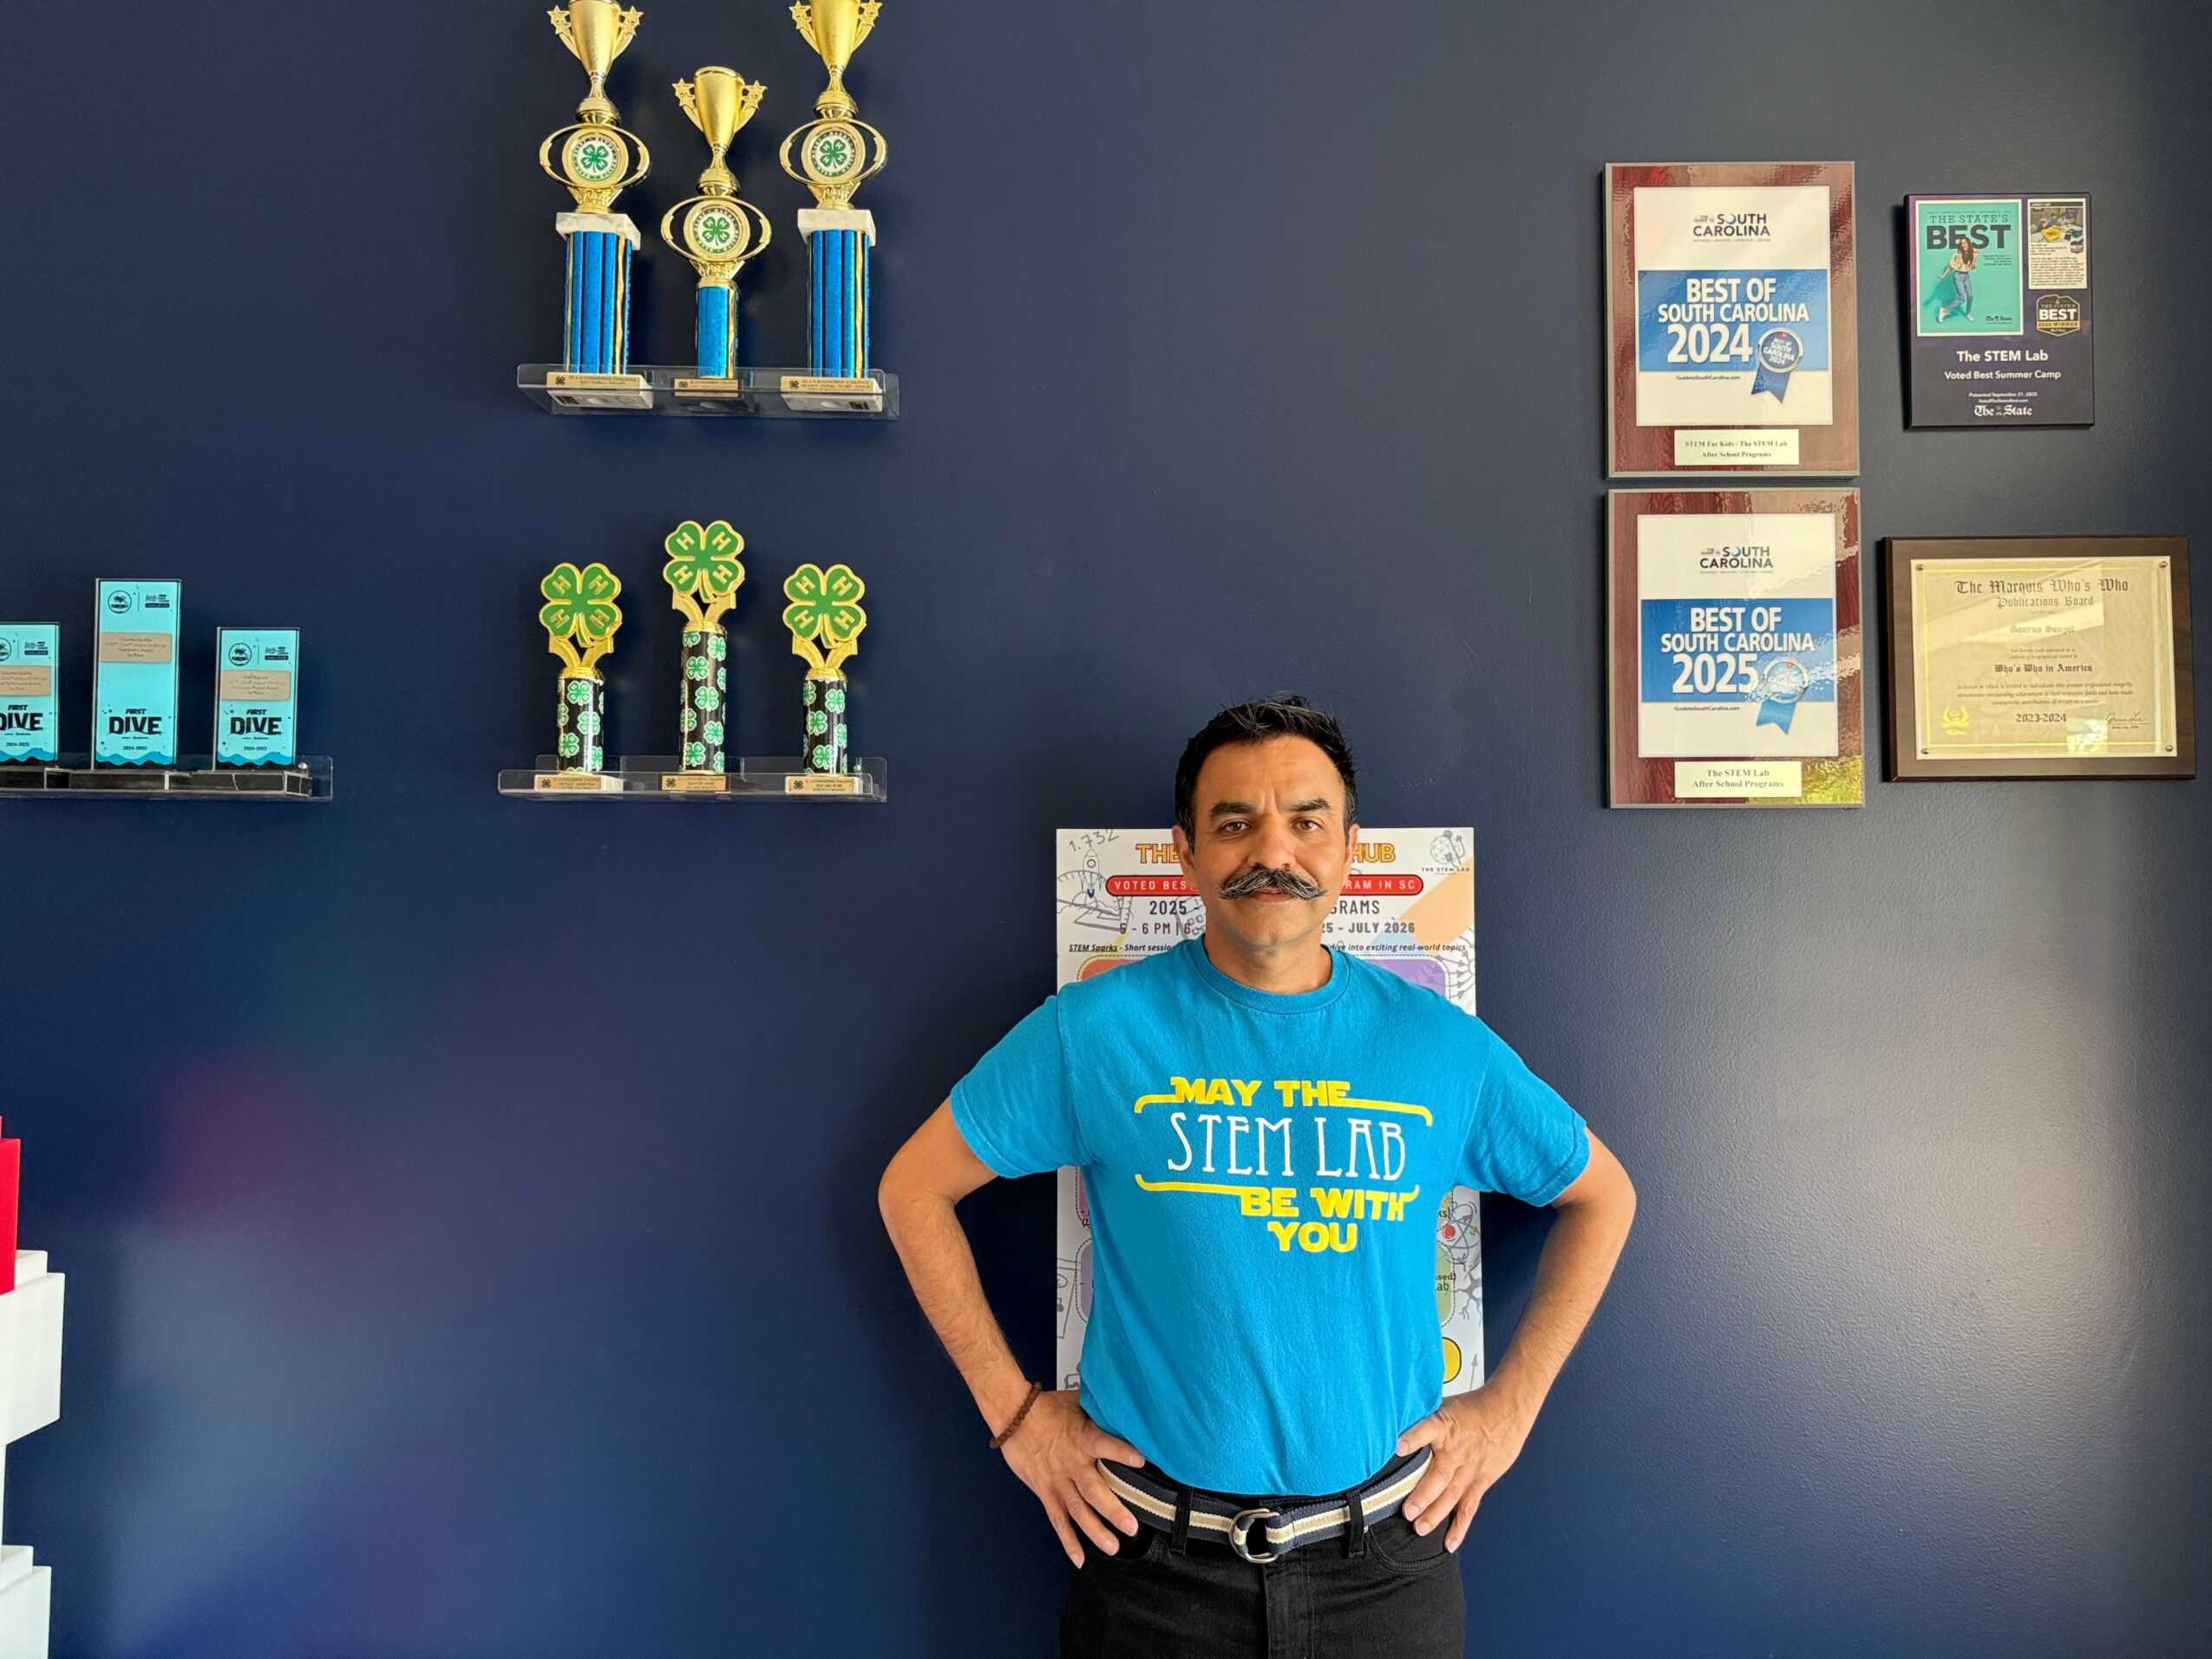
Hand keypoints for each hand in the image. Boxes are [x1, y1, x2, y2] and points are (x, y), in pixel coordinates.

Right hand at [999, 1389, 1147, 1565]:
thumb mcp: (1076, 1402)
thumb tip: (1122, 1405)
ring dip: (1095, 1531)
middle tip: (1131, 1527)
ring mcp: (1057, 1481)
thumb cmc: (1046, 1406)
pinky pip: (1057, 1520)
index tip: (1141, 1460)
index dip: (1122, 1453)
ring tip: (1112, 1547)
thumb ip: (1099, 1409)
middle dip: (1113, 1510)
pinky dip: (1068, 1541)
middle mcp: (1071, 1464)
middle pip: (1094, 1490)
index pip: (1105, 1445)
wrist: (1013, 1415)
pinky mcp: (1045, 1492)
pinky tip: (1079, 1559)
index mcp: (1081, 1439)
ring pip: (1077, 1510)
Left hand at [1394, 1385, 1536, 1551]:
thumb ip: (1423, 1419)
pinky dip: (1460, 1526)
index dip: (1413, 1438)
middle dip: (1422, 1495)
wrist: (1508, 1410)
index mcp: (1445, 1426)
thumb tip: (1394, 1421)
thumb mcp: (1445, 1404)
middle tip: (1407, 1511)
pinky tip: (1450, 1542)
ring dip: (1435, 1513)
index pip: (1427, 1429)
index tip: (1397, 1447)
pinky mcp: (1481, 1481)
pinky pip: (1469, 1506)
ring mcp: (1470, 1469)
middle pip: (1438, 1475)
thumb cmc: (1473, 1407)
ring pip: (1451, 1495)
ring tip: (1420, 1528)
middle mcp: (1457, 1451)